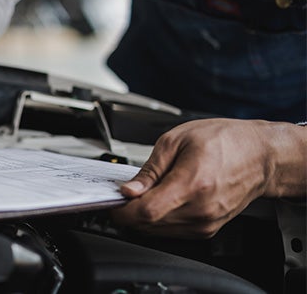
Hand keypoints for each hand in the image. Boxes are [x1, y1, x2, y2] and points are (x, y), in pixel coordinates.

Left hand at [111, 118, 306, 237]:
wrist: (260, 155)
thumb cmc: (225, 140)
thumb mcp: (177, 140)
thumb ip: (149, 169)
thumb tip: (129, 190)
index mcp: (192, 184)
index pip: (146, 212)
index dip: (122, 210)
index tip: (112, 202)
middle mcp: (201, 209)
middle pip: (149, 224)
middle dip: (130, 211)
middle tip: (125, 193)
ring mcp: (207, 222)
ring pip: (159, 231)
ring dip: (144, 217)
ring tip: (144, 193)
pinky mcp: (209, 228)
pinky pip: (174, 231)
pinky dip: (160, 220)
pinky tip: (161, 200)